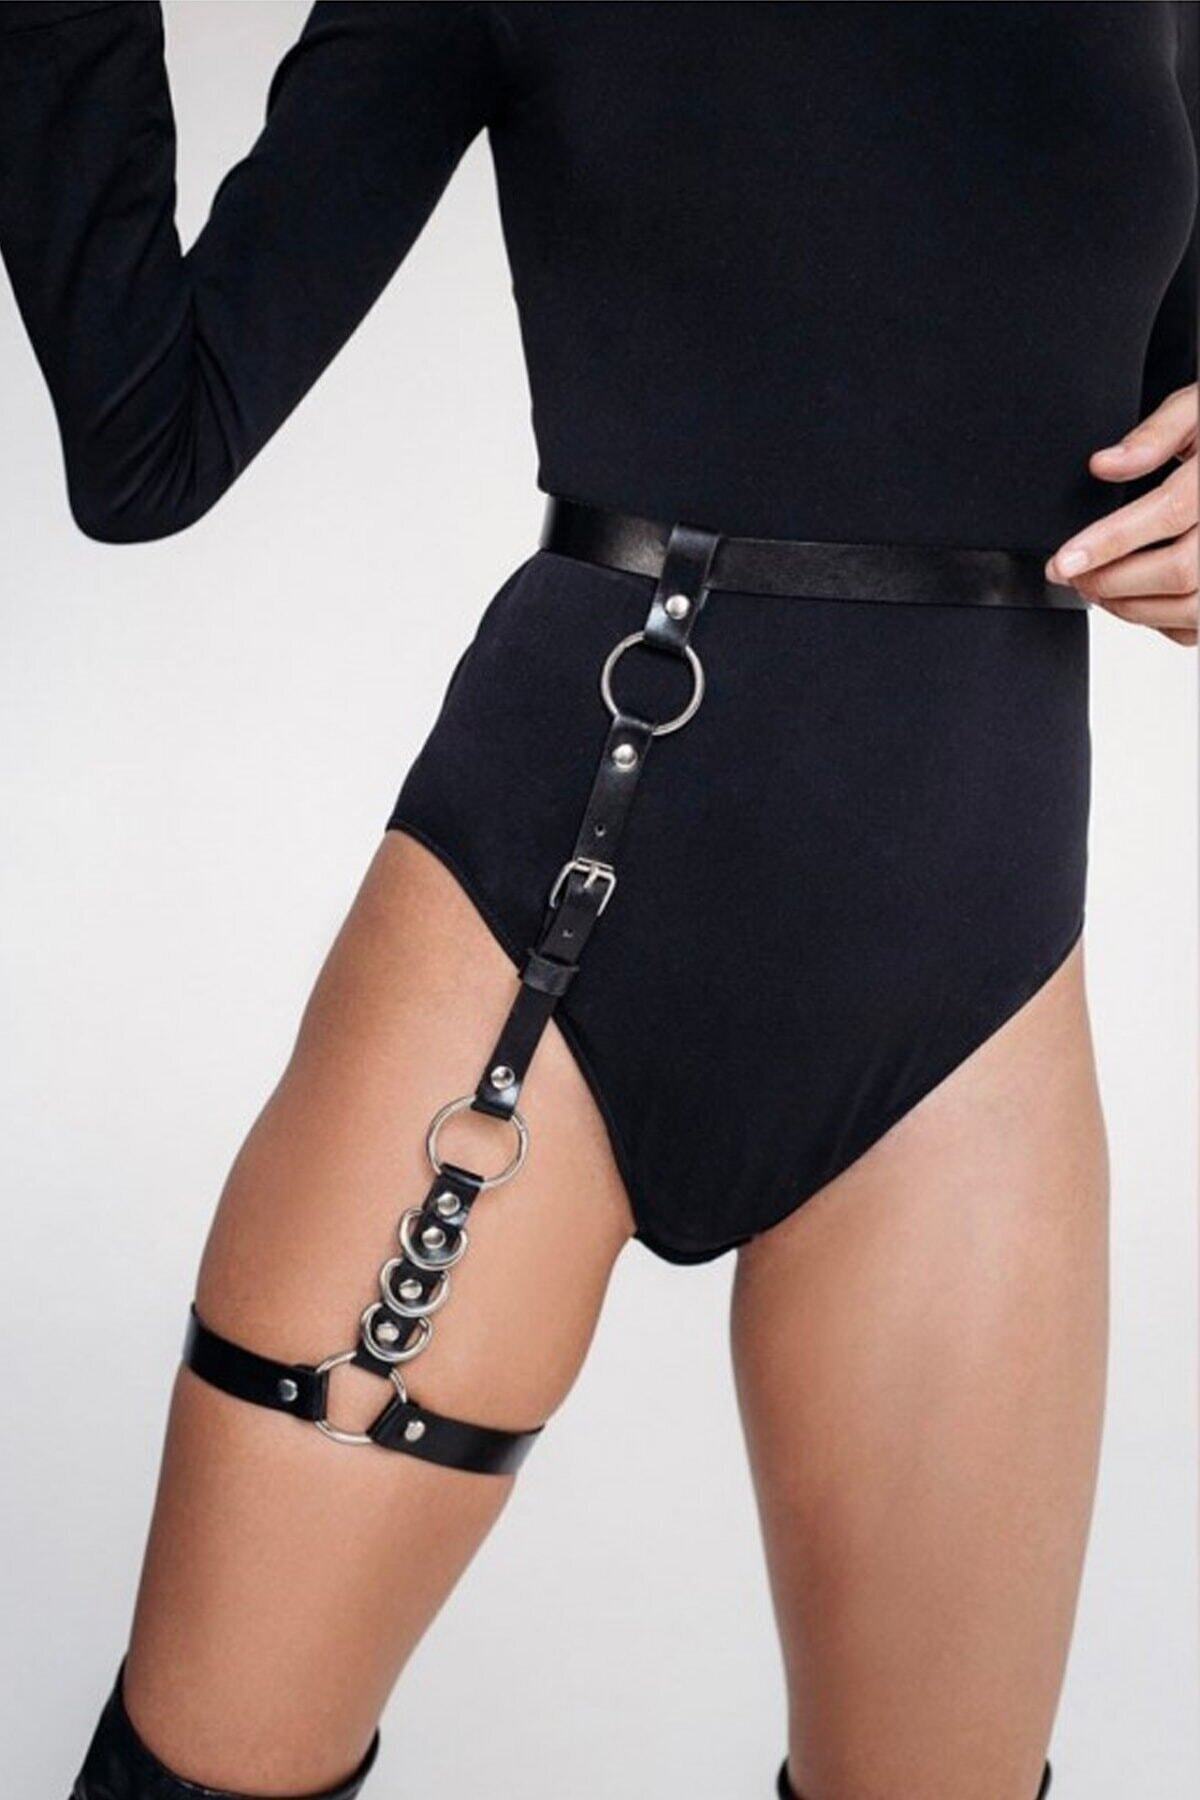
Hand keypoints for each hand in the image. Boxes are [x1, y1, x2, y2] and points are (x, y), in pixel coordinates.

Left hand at [1045, 384, 1197, 646]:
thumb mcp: (1196, 411)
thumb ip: (1154, 435)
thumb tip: (1104, 464)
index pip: (1169, 513)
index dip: (1110, 542)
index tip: (1063, 560)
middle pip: (1177, 571)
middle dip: (1111, 581)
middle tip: (1070, 574)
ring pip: (1190, 606)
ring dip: (1130, 607)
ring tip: (1093, 588)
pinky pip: (1196, 626)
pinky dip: (1158, 622)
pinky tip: (1132, 601)